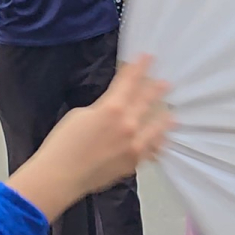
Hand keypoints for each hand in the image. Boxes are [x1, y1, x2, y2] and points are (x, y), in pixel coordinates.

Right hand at [12, 58, 170, 213]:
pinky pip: (150, 151)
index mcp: (113, 108)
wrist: (61, 176)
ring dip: (164, 120)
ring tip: (173, 117)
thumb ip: (103, 109)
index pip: (130, 82)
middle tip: (166, 84)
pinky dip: (156, 145)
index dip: (140, 68)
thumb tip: (115, 110)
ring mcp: (134, 146)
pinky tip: (162, 143)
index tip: (148, 58)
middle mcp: (129, 125)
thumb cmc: (63, 143)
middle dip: (156, 91)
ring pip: (156, 129)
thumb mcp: (81, 115)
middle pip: (147, 102)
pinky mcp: (134, 163)